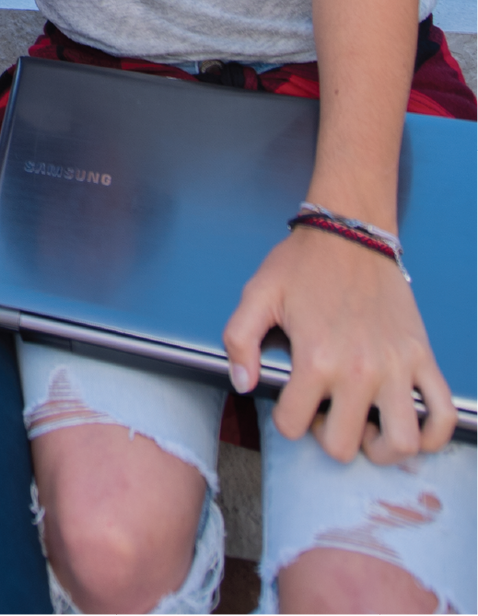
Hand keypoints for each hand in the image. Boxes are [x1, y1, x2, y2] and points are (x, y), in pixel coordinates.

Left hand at [225, 225, 456, 462]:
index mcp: (316, 358)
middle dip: (329, 437)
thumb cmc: (303, 264)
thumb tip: (243, 384)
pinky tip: (410, 426)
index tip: (291, 403)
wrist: (350, 233)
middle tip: (326, 414)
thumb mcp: (257, 294)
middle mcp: (360, 370)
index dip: (286, 419)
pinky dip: (433, 435)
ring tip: (367, 427)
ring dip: (382, 448)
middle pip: (345, 446)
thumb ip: (239, 340)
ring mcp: (397, 367)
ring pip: (402, 442)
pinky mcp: (423, 359)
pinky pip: (443, 416)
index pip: (294, 424)